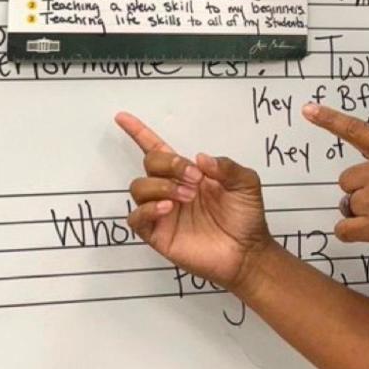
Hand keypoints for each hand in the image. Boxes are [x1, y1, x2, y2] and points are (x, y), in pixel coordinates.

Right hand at [117, 112, 271, 290]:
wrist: (247, 250)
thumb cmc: (246, 216)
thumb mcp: (246, 182)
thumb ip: (227, 166)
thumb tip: (200, 158)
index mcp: (188, 173)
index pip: (158, 149)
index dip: (139, 133)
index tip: (122, 117)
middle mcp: (171, 188)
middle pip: (149, 163)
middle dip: (170, 165)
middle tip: (196, 180)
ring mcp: (163, 211)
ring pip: (139, 186)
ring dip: (162, 186)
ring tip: (187, 197)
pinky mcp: (158, 234)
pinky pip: (136, 217)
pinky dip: (149, 208)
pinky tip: (169, 208)